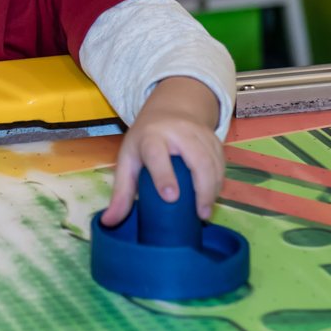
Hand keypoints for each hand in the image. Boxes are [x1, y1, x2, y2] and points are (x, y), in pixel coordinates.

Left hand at [100, 76, 225, 225]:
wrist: (170, 108)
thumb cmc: (145, 139)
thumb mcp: (128, 159)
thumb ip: (121, 192)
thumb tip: (109, 222)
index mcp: (151, 136)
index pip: (157, 155)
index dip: (164, 175)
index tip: (171, 197)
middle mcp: (179, 131)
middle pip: (197, 159)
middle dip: (202, 189)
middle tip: (201, 215)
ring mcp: (200, 132)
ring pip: (213, 162)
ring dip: (213, 189)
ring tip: (205, 211)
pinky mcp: (214, 138)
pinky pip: (221, 162)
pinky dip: (219, 181)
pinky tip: (212, 196)